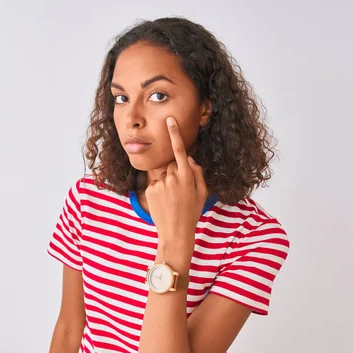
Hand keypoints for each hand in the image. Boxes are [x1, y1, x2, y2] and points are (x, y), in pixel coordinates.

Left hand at [145, 117, 208, 244]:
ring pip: (163, 175)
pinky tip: (164, 203)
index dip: (174, 134)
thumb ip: (197, 173)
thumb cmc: (191, 212)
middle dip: (175, 172)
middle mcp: (173, 177)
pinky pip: (155, 184)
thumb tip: (189, 159)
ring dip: (167, 183)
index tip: (170, 120)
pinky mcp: (150, 190)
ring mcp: (160, 184)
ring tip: (171, 200)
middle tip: (179, 191)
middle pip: (171, 165)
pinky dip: (159, 191)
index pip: (180, 150)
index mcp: (187, 176)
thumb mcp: (202, 193)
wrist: (175, 232)